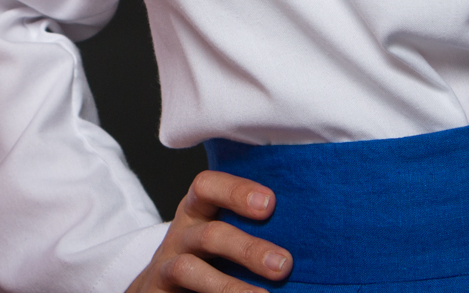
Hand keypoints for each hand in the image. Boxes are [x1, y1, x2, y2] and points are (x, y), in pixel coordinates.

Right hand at [125, 170, 291, 291]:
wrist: (165, 286)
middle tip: (283, 264)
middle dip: (248, 249)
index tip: (270, 203)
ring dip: (230, 286)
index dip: (236, 192)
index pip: (207, 186)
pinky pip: (182, 292)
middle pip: (210, 234)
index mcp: (198, 210)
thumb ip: (252, 227)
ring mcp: (168, 263)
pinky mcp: (159, 288)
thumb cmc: (210, 254)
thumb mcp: (224, 230)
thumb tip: (308, 235)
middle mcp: (182, 233)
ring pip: (191, 269)